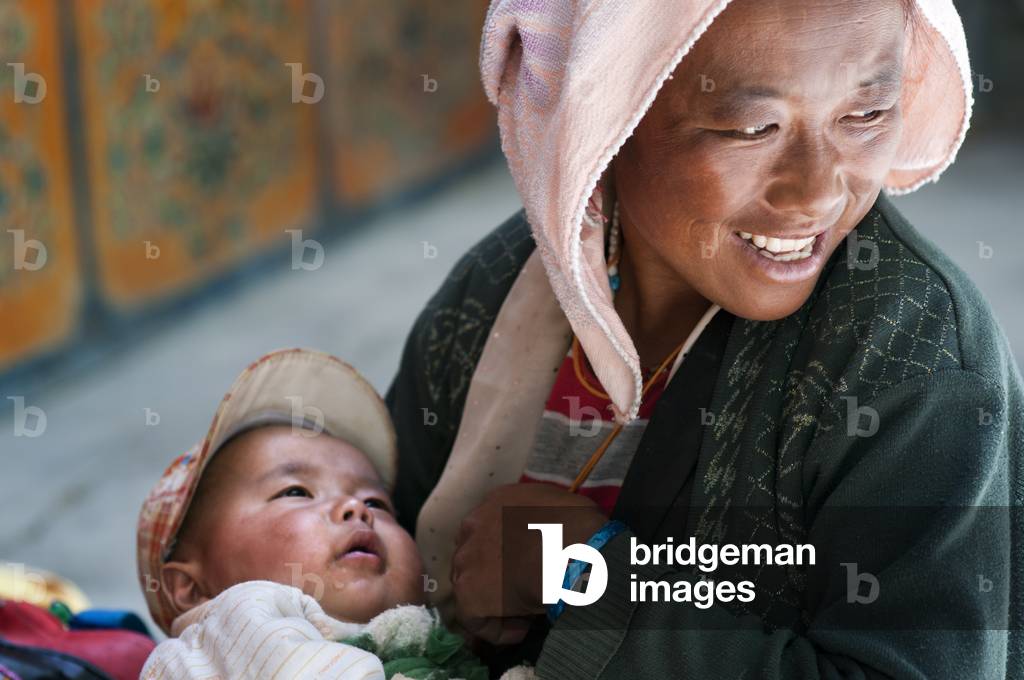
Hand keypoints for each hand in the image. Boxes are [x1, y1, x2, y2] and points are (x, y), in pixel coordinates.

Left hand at [450, 483, 606, 644]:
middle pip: (475, 557)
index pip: (490, 530)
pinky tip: (525, 628)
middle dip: (496, 576)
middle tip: (524, 590)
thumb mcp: (561, 506)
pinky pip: (477, 620)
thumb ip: (544, 518)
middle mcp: (474, 526)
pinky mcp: (468, 593)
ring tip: (528, 611)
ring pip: (473, 588)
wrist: (573, 550)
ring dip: (497, 602)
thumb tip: (550, 536)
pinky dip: (500, 629)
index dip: (506, 553)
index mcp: (497, 502)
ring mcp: (466, 560)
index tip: (529, 566)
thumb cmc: (578, 526)